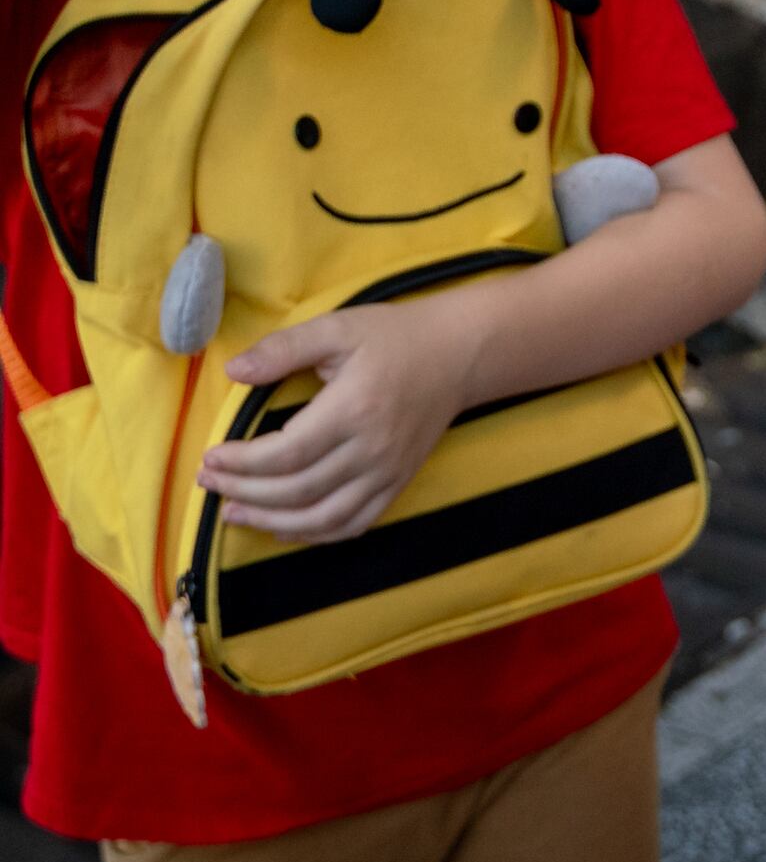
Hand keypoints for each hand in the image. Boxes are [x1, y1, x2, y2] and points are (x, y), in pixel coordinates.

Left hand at [198, 296, 479, 541]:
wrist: (460, 354)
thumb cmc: (395, 337)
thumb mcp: (338, 328)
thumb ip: (284, 349)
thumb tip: (233, 371)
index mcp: (354, 409)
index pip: (286, 453)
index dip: (241, 463)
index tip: (210, 457)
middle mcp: (373, 449)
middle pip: (297, 489)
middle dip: (244, 491)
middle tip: (208, 482)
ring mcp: (389, 471)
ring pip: (323, 516)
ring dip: (272, 521)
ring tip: (234, 512)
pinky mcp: (399, 482)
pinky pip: (355, 523)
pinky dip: (316, 533)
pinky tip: (284, 526)